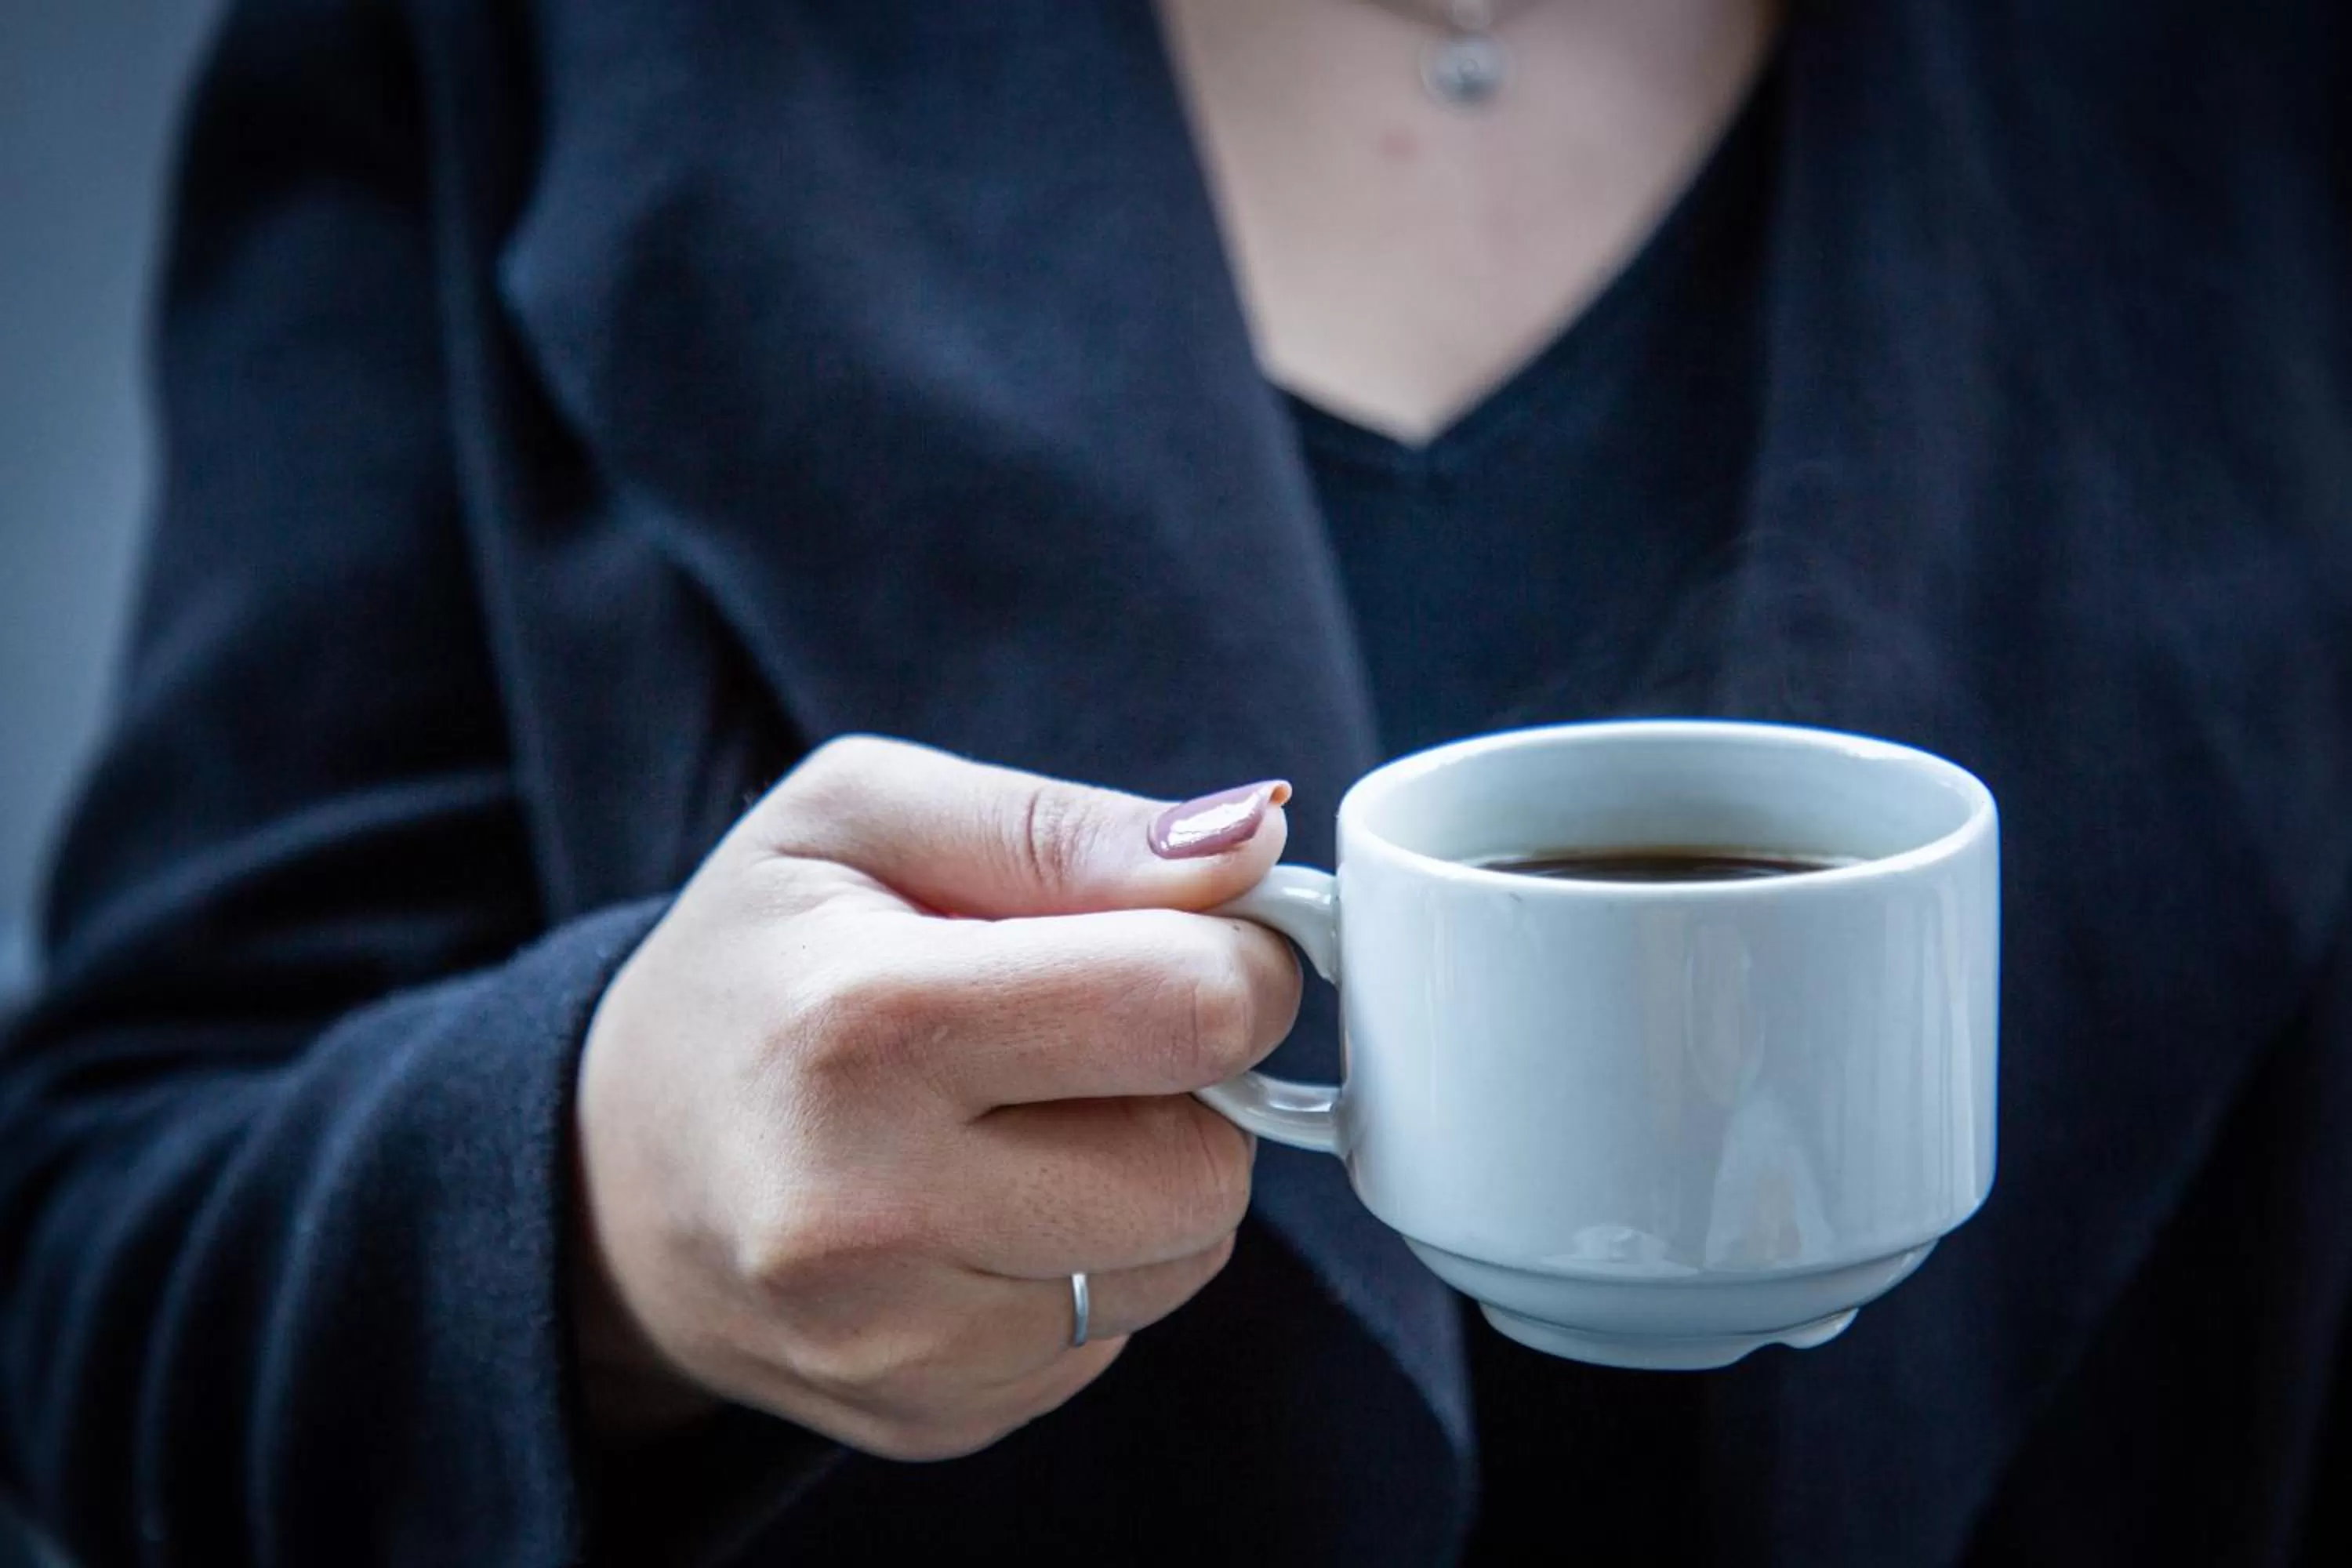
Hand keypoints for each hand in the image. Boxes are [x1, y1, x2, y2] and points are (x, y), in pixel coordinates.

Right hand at [571, 736, 1299, 1458]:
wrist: (604, 1172)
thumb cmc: (750, 966)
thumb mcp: (863, 818)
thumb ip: (1065, 827)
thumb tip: (1252, 847)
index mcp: (863, 1027)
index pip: (1189, 1010)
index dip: (1236, 958)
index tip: (1190, 938)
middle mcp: (871, 1213)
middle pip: (1207, 1166)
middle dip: (1193, 1083)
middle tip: (1086, 1032)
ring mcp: (898, 1344)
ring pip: (1183, 1261)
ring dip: (1145, 1176)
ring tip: (1017, 1117)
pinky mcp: (932, 1417)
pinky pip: (1117, 1336)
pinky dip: (1087, 1260)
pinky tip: (983, 1205)